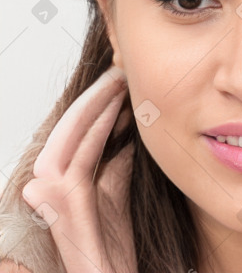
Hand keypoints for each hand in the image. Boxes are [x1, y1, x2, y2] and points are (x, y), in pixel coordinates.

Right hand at [21, 65, 136, 272]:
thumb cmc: (113, 239)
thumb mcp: (115, 188)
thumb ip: (115, 159)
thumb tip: (125, 124)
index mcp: (55, 180)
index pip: (71, 131)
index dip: (92, 103)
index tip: (116, 81)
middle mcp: (43, 184)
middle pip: (67, 127)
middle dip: (93, 97)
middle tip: (118, 74)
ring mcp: (49, 194)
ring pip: (71, 135)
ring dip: (98, 106)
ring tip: (121, 84)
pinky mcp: (64, 203)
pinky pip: (84, 156)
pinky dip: (101, 129)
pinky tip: (120, 110)